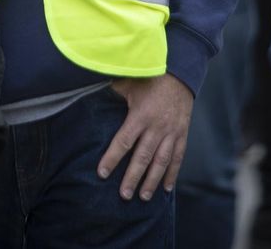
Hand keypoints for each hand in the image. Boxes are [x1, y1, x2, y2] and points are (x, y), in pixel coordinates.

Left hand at [98, 74, 193, 200]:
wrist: (180, 72)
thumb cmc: (150, 76)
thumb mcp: (129, 82)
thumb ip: (112, 92)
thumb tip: (88, 91)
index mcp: (140, 115)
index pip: (124, 141)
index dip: (112, 158)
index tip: (102, 173)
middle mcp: (157, 127)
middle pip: (143, 157)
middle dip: (133, 178)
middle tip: (124, 195)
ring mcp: (171, 132)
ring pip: (161, 161)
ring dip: (152, 181)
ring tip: (144, 197)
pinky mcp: (182, 133)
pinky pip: (178, 157)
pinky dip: (172, 173)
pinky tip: (166, 188)